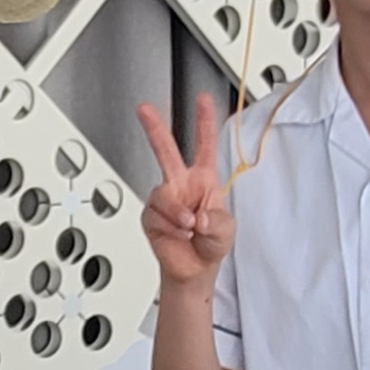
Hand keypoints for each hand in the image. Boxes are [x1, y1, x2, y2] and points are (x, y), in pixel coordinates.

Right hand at [137, 93, 234, 288]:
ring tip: (189, 228)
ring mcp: (164, 200)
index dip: (204, 122)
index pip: (204, 146)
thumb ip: (216, 222)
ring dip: (177, 214)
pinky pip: (155, 216)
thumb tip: (197, 217)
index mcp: (202, 180)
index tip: (203, 99)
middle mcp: (180, 185)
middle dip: (154, 128)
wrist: (193, 270)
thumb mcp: (226, 231)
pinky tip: (179, 235)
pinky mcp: (150, 216)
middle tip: (143, 109)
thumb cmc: (211, 244)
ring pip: (161, 194)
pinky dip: (170, 228)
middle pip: (165, 151)